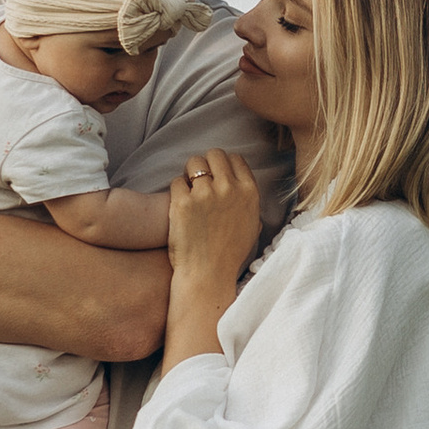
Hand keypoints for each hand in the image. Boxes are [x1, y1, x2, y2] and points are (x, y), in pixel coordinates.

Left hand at [168, 150, 261, 296]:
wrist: (208, 274)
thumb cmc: (230, 253)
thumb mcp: (252, 224)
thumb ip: (248, 200)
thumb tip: (241, 183)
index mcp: (249, 192)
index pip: (235, 158)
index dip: (224, 165)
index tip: (217, 176)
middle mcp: (229, 188)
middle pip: (214, 154)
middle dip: (205, 164)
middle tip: (199, 180)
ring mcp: (205, 194)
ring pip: (193, 163)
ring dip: (189, 174)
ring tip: (189, 192)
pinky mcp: (183, 202)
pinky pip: (176, 182)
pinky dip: (176, 191)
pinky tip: (180, 206)